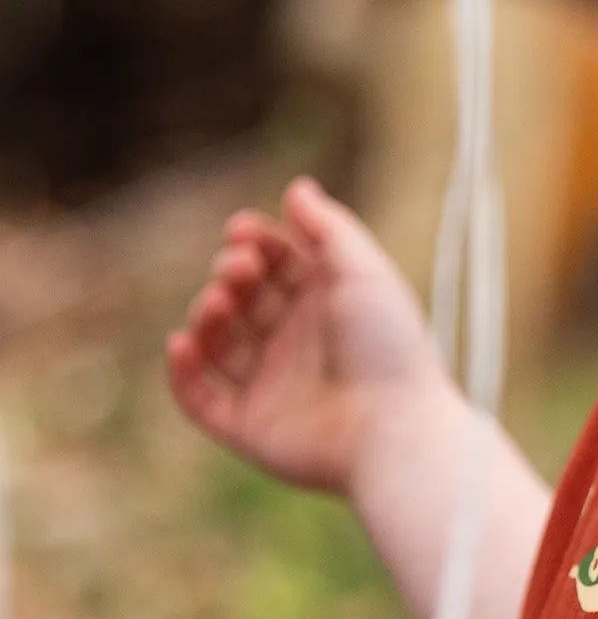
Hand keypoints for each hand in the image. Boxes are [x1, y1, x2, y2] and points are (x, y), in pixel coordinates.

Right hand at [165, 178, 447, 494]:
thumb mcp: (364, 272)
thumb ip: (329, 228)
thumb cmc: (388, 348)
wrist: (395, 429)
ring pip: (217, 344)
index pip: (277, 264)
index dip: (254, 242)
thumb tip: (296, 189)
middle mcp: (299, 345)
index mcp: (328, 307)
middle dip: (232, 273)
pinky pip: (200, 400)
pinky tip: (183, 343)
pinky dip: (183, 373)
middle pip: (244, 298)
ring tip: (219, 303)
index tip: (244, 231)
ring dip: (206, 315)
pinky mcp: (251, 428)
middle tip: (240, 269)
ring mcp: (273, 387)